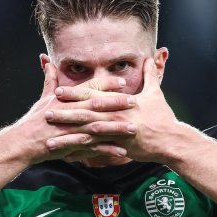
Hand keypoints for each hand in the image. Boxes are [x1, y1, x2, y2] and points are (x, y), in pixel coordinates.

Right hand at [5, 63, 139, 164]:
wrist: (24, 142)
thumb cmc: (34, 120)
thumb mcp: (43, 98)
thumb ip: (50, 80)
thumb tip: (48, 61)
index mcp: (66, 99)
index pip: (90, 88)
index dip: (107, 85)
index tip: (123, 82)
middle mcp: (71, 112)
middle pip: (97, 105)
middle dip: (117, 103)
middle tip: (135, 102)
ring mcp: (72, 129)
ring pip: (99, 127)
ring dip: (117, 128)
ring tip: (134, 128)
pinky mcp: (72, 145)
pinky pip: (93, 148)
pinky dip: (108, 150)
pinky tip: (122, 152)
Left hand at [44, 58, 178, 162]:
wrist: (171, 141)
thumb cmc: (163, 117)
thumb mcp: (156, 93)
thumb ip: (150, 76)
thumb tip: (149, 59)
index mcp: (119, 102)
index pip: (93, 94)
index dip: (74, 92)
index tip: (58, 90)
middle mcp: (114, 116)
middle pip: (84, 114)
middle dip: (64, 113)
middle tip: (46, 112)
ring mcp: (115, 133)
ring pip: (86, 135)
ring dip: (67, 137)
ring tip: (49, 140)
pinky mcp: (118, 148)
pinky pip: (95, 152)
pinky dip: (80, 154)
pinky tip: (66, 157)